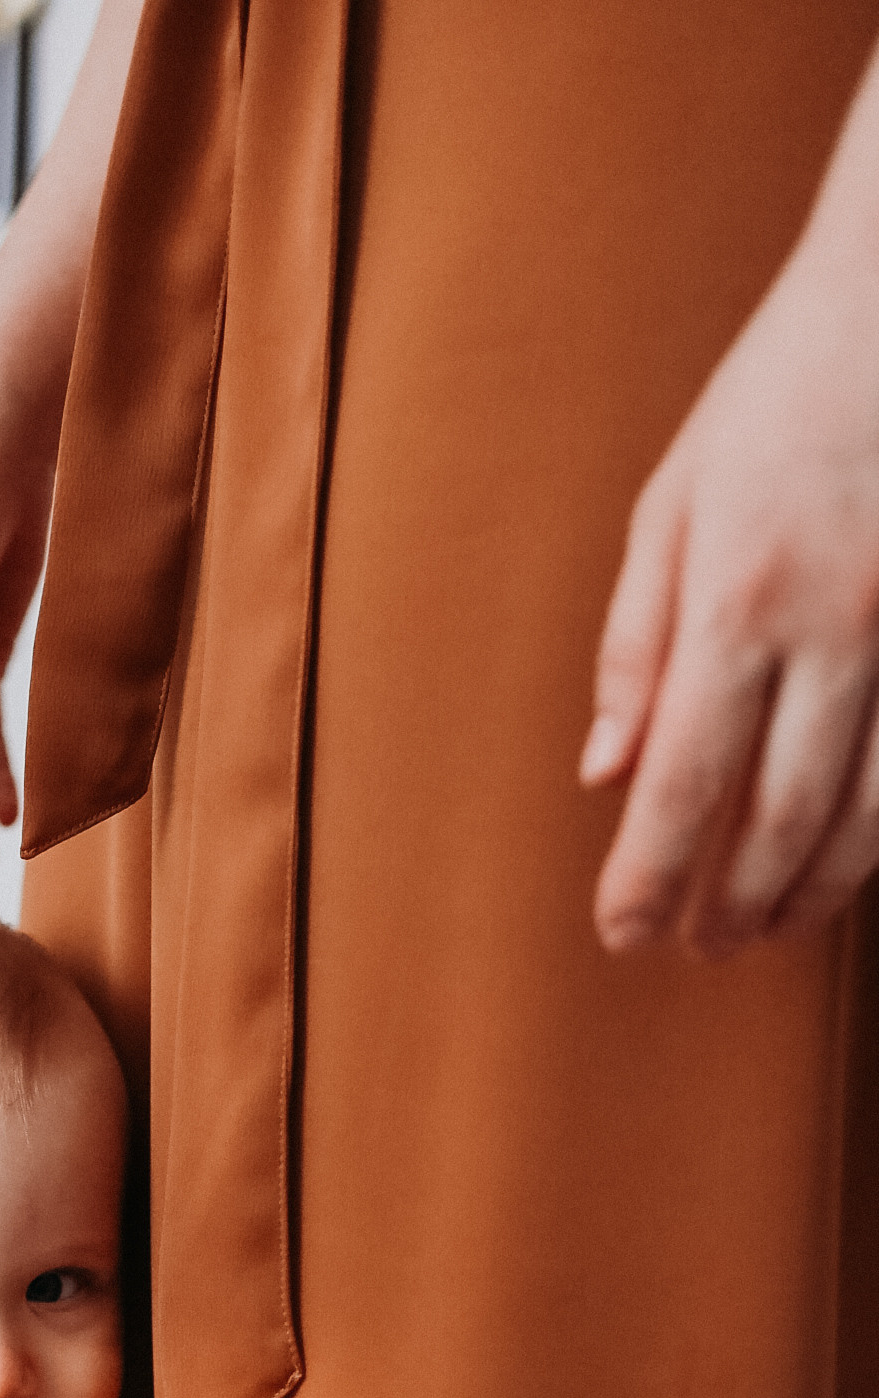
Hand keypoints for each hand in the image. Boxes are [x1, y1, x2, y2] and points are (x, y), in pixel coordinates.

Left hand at [584, 209, 878, 955]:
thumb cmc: (780, 394)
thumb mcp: (673, 502)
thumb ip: (635, 646)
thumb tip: (603, 776)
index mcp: (739, 596)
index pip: (682, 781)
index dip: (651, 876)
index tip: (625, 933)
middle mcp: (841, 624)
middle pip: (784, 816)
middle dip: (737, 900)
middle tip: (701, 947)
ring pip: (875, 810)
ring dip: (819, 888)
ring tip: (773, 926)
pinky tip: (854, 858)